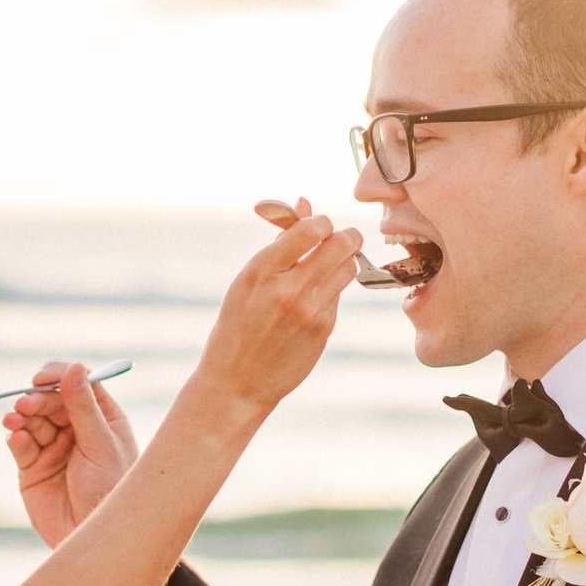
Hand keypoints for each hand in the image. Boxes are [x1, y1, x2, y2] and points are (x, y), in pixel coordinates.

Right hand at [5, 363, 139, 547]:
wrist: (92, 535)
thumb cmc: (110, 490)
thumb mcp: (100, 445)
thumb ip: (84, 408)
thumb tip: (74, 368)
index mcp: (102, 418)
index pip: (79, 384)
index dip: (60, 376)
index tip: (42, 377)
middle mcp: (77, 429)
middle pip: (51, 400)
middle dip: (37, 399)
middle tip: (26, 404)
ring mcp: (53, 447)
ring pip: (32, 420)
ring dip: (22, 416)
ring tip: (15, 420)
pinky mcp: (32, 467)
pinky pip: (21, 444)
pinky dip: (16, 438)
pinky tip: (15, 438)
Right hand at [190, 200, 361, 419]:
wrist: (237, 381)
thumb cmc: (238, 324)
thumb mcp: (247, 280)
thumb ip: (281, 242)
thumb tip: (304, 204)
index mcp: (261, 270)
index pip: (311, 228)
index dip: (321, 222)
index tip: (318, 228)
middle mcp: (287, 289)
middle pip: (340, 244)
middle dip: (344, 236)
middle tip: (339, 240)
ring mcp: (309, 311)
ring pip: (348, 267)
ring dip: (343, 262)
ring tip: (324, 270)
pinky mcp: (323, 329)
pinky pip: (339, 295)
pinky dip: (332, 291)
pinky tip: (313, 302)